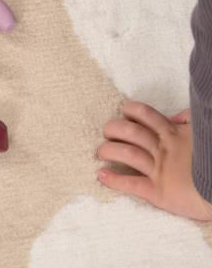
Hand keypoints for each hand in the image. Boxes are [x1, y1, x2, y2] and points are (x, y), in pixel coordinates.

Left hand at [97, 102, 211, 220]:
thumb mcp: (203, 134)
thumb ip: (189, 121)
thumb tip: (175, 116)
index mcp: (173, 134)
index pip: (145, 114)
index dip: (131, 110)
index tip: (125, 114)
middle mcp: (163, 149)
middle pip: (130, 132)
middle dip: (113, 129)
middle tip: (107, 133)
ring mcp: (160, 170)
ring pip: (127, 154)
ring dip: (108, 150)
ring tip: (100, 152)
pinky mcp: (159, 192)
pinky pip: (132, 184)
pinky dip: (114, 180)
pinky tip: (102, 175)